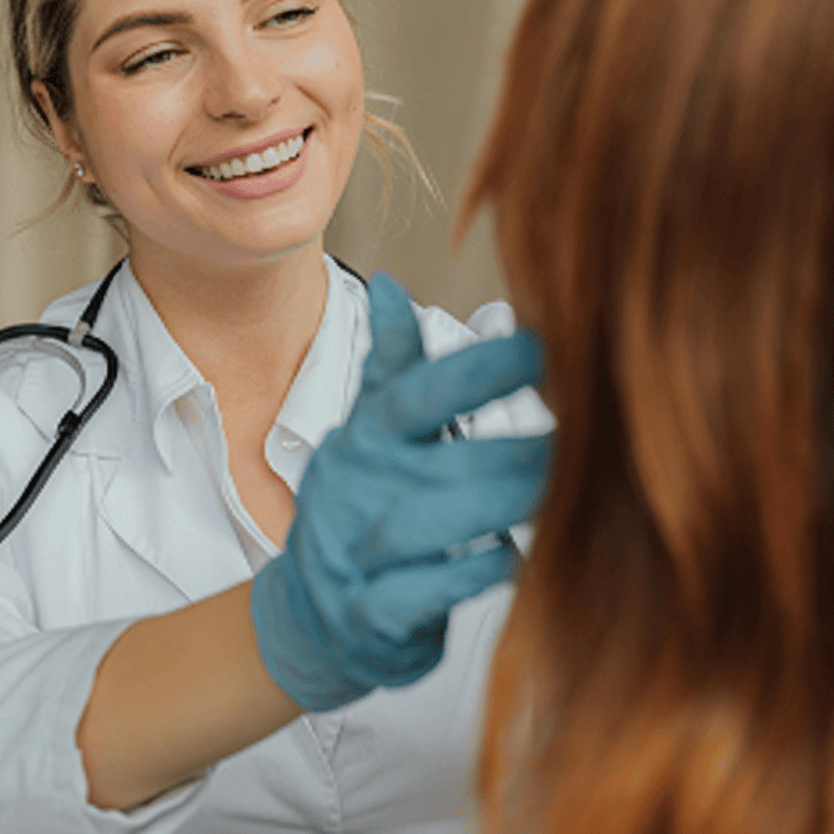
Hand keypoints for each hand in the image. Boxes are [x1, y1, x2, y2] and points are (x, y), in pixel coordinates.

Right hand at [251, 274, 552, 711]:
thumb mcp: (366, 436)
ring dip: (498, 506)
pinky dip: (468, 576)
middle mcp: (356, 493)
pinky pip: (419, 594)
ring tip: (559, 493)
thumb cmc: (360, 513)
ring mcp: (355, 556)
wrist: (314, 616)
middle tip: (586, 437)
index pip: (412, 396)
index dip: (474, 370)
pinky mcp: (370, 616)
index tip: (542, 347)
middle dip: (515, 450)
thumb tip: (390, 286)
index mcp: (363, 443)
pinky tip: (513, 558)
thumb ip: (390, 368)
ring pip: (426, 526)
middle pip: (436, 461)